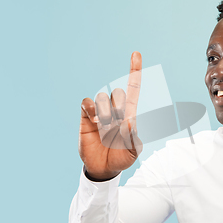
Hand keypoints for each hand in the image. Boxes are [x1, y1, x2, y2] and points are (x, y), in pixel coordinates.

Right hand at [78, 51, 143, 180]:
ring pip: (102, 98)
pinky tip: (92, 118)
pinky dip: (89, 108)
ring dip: (104, 112)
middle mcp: (115, 110)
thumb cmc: (121, 158)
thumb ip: (133, 138)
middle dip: (118, 106)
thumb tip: (129, 121)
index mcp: (129, 115)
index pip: (133, 89)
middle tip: (116, 124)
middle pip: (117, 93)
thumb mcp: (132, 152)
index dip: (134, 72)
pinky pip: (86, 103)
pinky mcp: (86, 118)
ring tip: (104, 128)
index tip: (136, 54)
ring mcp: (100, 113)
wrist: (103, 168)